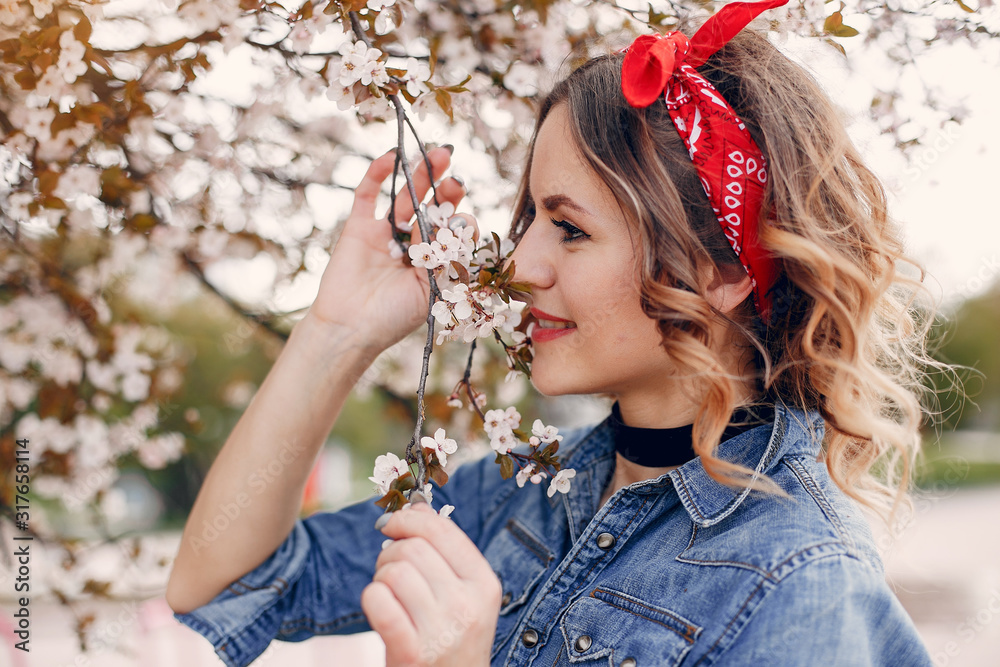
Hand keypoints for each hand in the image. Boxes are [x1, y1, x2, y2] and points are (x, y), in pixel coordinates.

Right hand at [308, 147, 477, 354]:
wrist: (350, 329)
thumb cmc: (394, 317)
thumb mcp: (433, 289)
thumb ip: (448, 256)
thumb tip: (463, 221)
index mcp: (433, 261)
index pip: (452, 231)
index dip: (460, 222)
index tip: (464, 223)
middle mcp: (410, 244)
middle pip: (431, 207)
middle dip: (446, 189)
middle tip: (456, 176)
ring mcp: (384, 233)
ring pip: (405, 195)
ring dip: (422, 173)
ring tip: (439, 153)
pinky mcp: (358, 227)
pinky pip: (367, 195)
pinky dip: (378, 174)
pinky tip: (393, 156)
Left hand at [362, 502, 500, 666]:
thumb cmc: (450, 639)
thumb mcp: (464, 597)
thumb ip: (445, 553)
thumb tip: (416, 506)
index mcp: (484, 584)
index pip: (442, 530)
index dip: (410, 519)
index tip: (391, 523)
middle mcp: (468, 605)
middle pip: (413, 548)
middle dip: (390, 552)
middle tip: (388, 570)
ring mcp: (442, 631)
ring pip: (394, 572)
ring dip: (380, 578)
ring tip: (388, 594)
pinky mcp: (412, 653)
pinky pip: (378, 601)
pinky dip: (371, 599)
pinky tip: (378, 608)